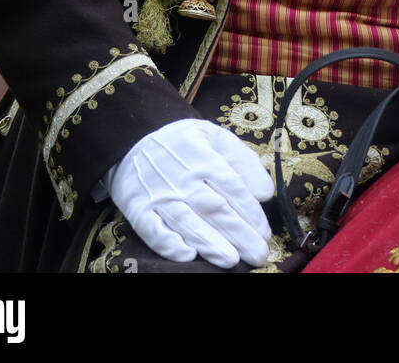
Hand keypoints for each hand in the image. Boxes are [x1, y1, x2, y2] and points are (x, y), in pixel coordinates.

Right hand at [104, 118, 274, 267]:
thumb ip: (244, 162)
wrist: (133, 140)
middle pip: (212, 207)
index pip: (230, 185)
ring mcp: (157, 193)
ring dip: (209, 242)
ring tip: (231, 260)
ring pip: (186, 220)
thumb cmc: (184, 144)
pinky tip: (188, 255)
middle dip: (238, 233)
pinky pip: (152, 229)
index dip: (249, 210)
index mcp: (202, 155)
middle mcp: (180, 175)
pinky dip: (169, 243)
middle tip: (258, 254)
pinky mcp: (138, 208)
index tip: (265, 232)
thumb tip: (265, 194)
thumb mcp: (216, 137)